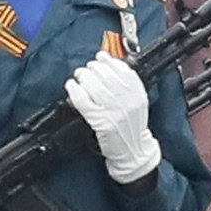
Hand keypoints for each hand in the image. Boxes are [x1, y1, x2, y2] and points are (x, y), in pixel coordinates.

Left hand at [65, 53, 159, 183]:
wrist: (133, 153)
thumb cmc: (132, 127)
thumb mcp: (137, 104)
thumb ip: (127, 86)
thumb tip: (109, 64)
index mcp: (138, 95)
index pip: (123, 70)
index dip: (109, 61)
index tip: (101, 57)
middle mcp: (128, 102)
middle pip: (107, 76)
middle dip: (94, 67)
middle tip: (87, 68)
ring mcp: (114, 112)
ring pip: (95, 86)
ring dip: (84, 76)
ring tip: (79, 75)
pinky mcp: (101, 122)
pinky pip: (84, 101)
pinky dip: (75, 90)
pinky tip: (71, 86)